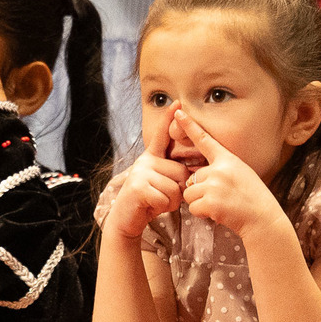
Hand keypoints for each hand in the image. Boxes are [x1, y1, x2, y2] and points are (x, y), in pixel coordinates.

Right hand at [105, 102, 188, 239]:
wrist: (126, 218)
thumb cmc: (149, 200)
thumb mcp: (162, 183)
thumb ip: (173, 174)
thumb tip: (194, 173)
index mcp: (152, 157)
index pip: (162, 136)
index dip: (169, 119)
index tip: (177, 103)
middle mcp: (145, 161)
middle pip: (181, 173)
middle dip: (178, 191)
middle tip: (163, 196)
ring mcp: (141, 173)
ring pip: (175, 188)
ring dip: (171, 201)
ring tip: (157, 202)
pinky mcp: (138, 187)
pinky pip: (165, 198)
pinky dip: (163, 207)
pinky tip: (151, 206)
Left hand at [174, 107, 285, 240]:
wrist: (263, 218)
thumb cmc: (252, 198)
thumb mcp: (240, 173)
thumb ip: (219, 170)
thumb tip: (194, 178)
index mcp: (228, 159)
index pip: (205, 139)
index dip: (190, 125)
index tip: (178, 111)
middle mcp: (219, 169)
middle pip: (192, 178)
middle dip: (200, 191)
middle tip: (221, 198)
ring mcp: (215, 185)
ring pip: (189, 194)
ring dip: (199, 203)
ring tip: (220, 205)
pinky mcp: (211, 202)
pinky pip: (193, 208)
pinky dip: (202, 214)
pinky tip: (218, 213)